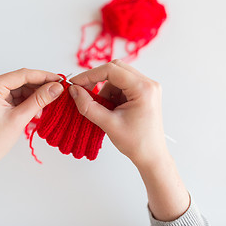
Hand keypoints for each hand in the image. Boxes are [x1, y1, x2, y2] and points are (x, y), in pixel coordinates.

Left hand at [0, 69, 63, 189]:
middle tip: (57, 92)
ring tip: (46, 106)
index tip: (59, 79)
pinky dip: (26, 102)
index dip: (43, 76)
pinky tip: (36, 110)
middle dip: (39, 87)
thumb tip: (56, 87)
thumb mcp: (19, 118)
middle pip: (21, 81)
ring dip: (34, 96)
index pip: (22, 75)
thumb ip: (39, 100)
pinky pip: (15, 97)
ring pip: (19, 89)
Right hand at [69, 60, 189, 220]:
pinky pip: (121, 86)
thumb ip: (88, 106)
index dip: (89, 75)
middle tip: (81, 91)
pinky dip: (111, 94)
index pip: (112, 70)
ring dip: (104, 90)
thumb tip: (73, 91)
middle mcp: (148, 84)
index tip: (74, 84)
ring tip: (102, 109)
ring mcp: (147, 88)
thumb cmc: (136, 143)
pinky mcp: (143, 93)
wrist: (151, 156)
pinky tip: (110, 109)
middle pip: (115, 69)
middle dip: (96, 79)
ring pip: (117, 78)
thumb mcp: (108, 124)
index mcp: (143, 88)